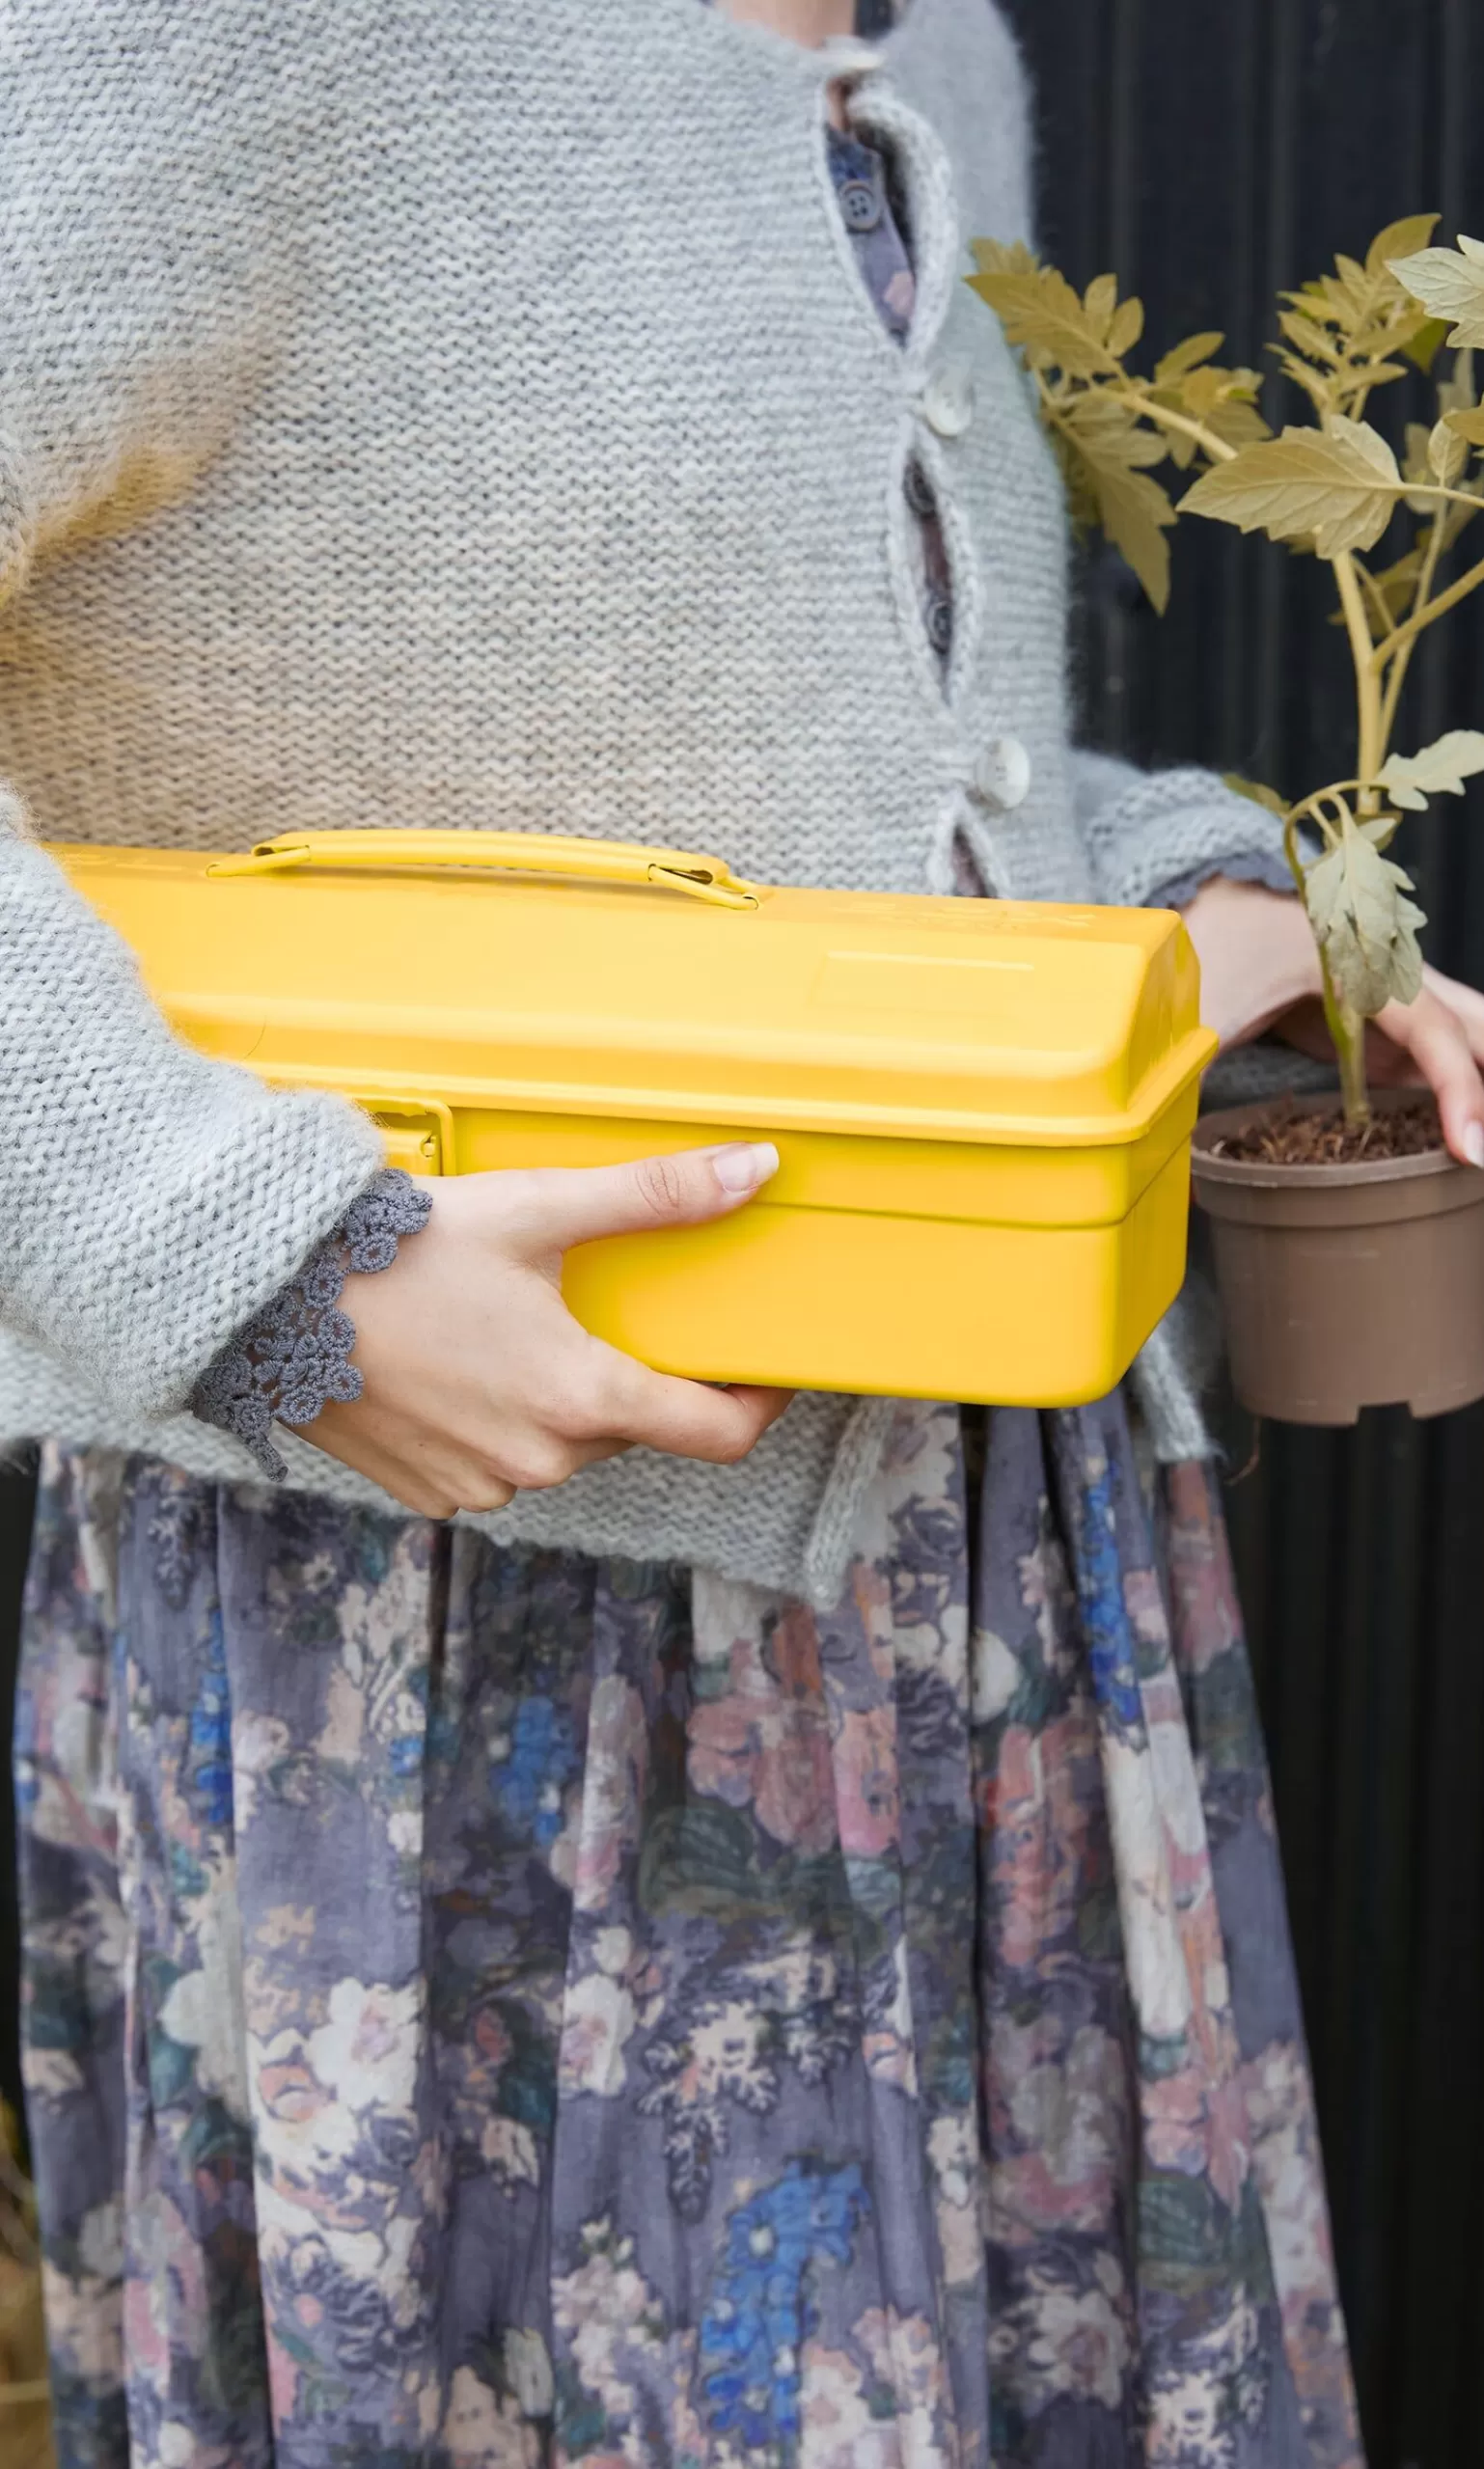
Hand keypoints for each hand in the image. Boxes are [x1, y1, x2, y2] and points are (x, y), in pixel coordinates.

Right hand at [301, 1142, 791, 1516]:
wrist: (267, 1299)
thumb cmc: (400, 1250)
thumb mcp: (538, 1208)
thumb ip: (655, 1196)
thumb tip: (753, 1170)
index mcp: (581, 1398)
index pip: (716, 1434)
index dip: (758, 1404)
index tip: (767, 1372)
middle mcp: (540, 1460)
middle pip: (628, 1425)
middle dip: (628, 1373)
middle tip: (597, 1308)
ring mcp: (482, 1485)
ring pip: (561, 1446)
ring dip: (556, 1398)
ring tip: (509, 1325)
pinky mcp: (430, 1493)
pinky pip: (496, 1463)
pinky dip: (495, 1420)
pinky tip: (459, 1364)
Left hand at [1181, 876, 1483, 1165]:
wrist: (1202, 910)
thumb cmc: (1200, 952)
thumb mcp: (1190, 1011)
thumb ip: (1180, 1077)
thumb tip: (1159, 1166)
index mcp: (1351, 961)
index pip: (1430, 1029)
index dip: (1459, 1089)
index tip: (1472, 1149)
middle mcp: (1388, 970)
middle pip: (1473, 1022)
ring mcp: (1390, 994)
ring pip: (1465, 1032)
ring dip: (1478, 1081)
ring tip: (1478, 1139)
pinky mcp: (1377, 1021)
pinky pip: (1433, 1054)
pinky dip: (1456, 1089)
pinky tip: (1461, 1133)